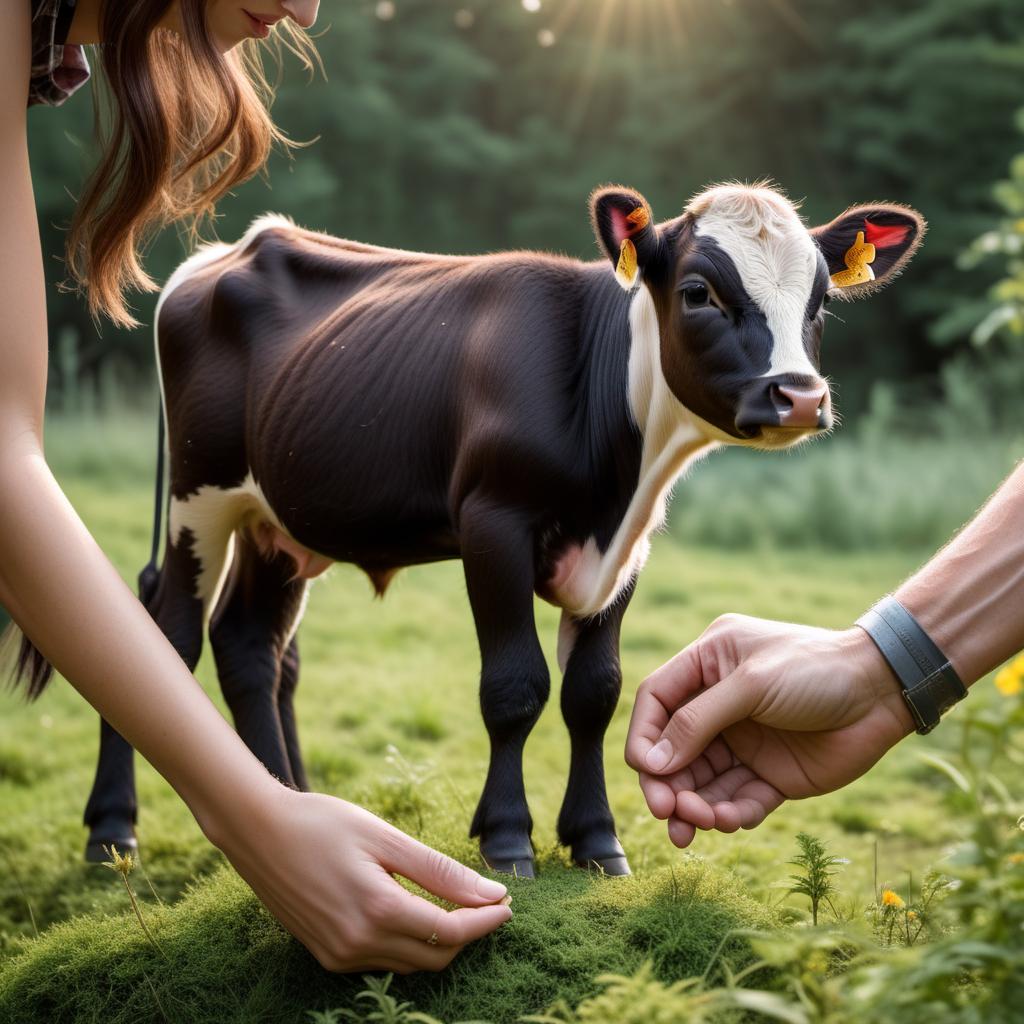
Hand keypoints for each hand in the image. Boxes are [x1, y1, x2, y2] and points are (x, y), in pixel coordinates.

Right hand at [209, 786, 511, 972]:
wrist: (257, 831)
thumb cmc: (323, 823)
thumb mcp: (386, 838)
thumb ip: (439, 871)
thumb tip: (491, 894)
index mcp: (378, 911)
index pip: (451, 932)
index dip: (485, 922)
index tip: (508, 905)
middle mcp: (358, 944)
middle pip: (435, 956)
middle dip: (469, 934)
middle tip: (490, 905)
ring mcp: (339, 955)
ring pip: (410, 963)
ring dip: (440, 942)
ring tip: (460, 908)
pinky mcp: (326, 955)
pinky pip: (382, 962)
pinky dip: (408, 945)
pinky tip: (416, 916)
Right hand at [625, 614, 915, 847]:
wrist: (883, 692)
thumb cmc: (815, 669)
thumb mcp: (750, 683)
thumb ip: (698, 721)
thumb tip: (652, 763)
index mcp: (707, 665)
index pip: (657, 702)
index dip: (644, 737)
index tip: (647, 771)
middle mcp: (718, 704)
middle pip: (673, 750)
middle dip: (667, 783)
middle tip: (666, 812)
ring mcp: (743, 741)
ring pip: (702, 781)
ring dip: (694, 805)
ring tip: (700, 823)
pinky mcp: (769, 774)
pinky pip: (738, 799)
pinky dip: (730, 814)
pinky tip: (729, 821)